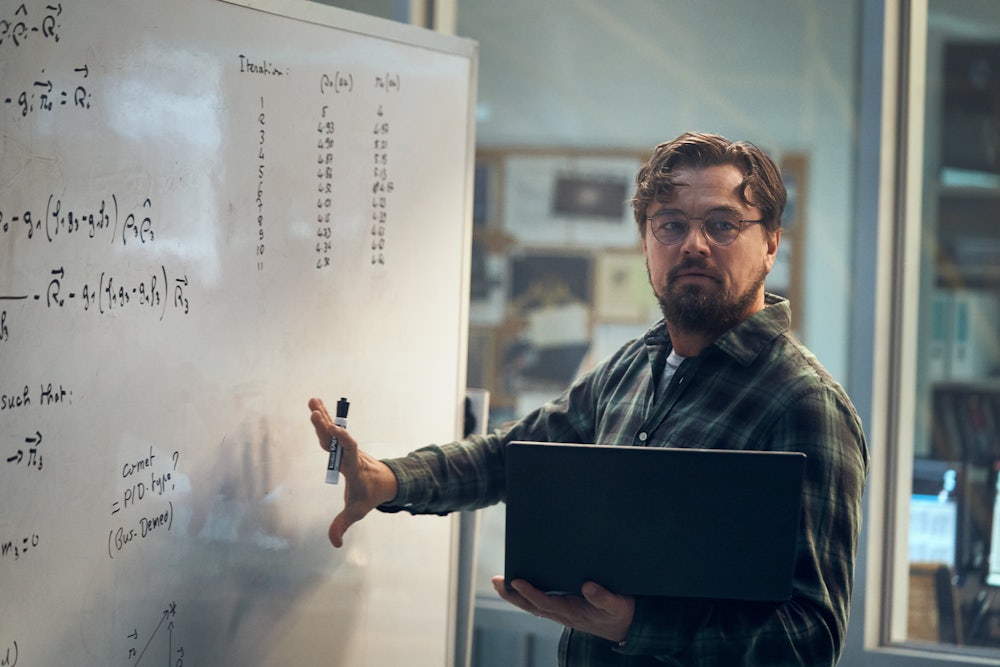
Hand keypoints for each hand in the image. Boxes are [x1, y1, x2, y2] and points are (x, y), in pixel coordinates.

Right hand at [309, 397, 398, 546]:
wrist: (383, 481)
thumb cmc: (369, 495)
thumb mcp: (356, 511)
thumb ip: (343, 524)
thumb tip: (334, 543)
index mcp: (355, 467)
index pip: (350, 451)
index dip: (344, 441)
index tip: (336, 430)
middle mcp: (350, 453)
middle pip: (337, 438)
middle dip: (327, 427)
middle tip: (315, 413)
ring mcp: (346, 447)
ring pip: (333, 431)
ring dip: (323, 416)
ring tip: (312, 401)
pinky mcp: (342, 444)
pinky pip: (331, 430)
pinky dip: (323, 418)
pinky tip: (315, 405)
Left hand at [491, 576, 634, 642]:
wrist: (625, 627)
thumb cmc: (620, 613)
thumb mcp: (618, 605)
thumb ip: (604, 597)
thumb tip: (587, 586)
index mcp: (573, 612)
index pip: (545, 603)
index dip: (530, 592)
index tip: (516, 580)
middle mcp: (563, 613)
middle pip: (532, 605)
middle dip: (513, 595)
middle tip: (496, 581)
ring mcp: (562, 612)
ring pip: (533, 605)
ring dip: (515, 595)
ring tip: (499, 582)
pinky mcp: (564, 608)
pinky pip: (541, 602)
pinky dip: (527, 595)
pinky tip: (518, 586)